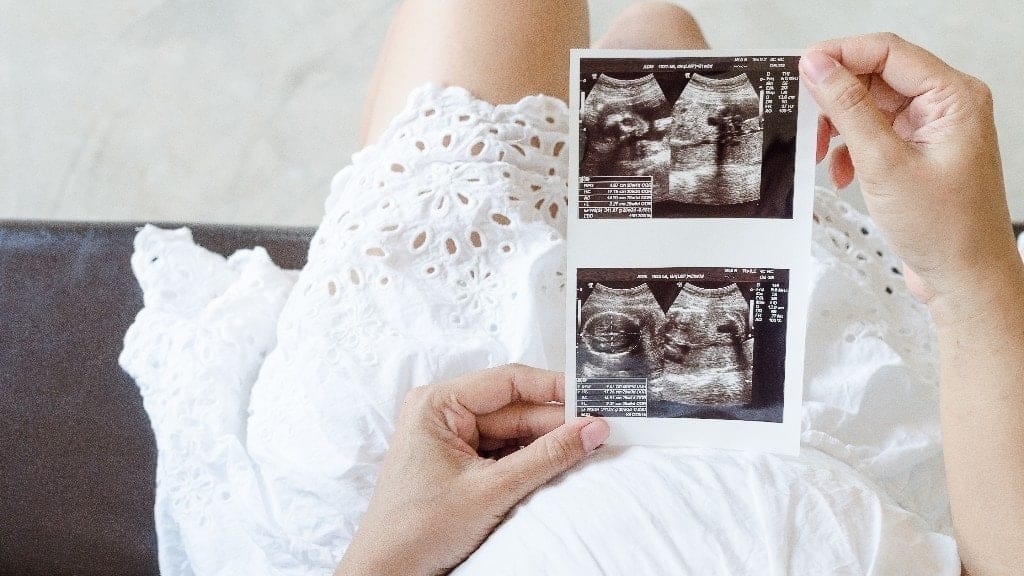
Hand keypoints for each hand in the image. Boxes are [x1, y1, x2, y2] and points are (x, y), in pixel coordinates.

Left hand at [335, 364, 609, 575]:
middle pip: (515, 408)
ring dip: (547, 442)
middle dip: (557, 421)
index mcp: (438, 403)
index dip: (554, 387)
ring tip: (589, 445)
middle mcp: (443, 412)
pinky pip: (504, 451)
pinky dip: (531, 459)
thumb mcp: (493, 490)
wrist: (388, 573)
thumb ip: (546, 457)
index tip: (593, 396)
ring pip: (514, 431)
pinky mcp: (459, 463)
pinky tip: (561, 462)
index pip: (508, 381)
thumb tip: (592, 429)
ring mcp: (451, 438)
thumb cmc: (418, 530)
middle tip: (601, 429)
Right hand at [799, 33, 1020, 304]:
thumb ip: (848, 110)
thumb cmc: (945, 229)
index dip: (840, 55)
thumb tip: (818, 67)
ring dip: (840, 128)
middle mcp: (946, 106)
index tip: (801, 69)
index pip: (887, 52)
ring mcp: (932, 129)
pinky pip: (873, 133)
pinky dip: (851, 150)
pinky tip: (842, 173)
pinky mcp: (917, 152)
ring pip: (870, 107)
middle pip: (876, 77)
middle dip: (836, 100)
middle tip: (805, 119)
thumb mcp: (884, 164)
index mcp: (953, 97)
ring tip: (822, 154)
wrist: (965, 278)